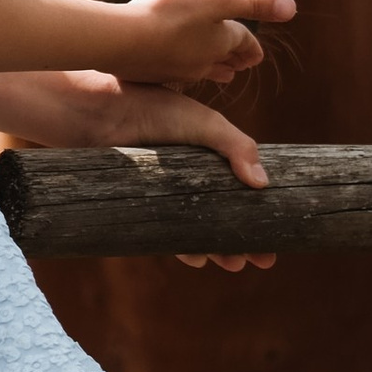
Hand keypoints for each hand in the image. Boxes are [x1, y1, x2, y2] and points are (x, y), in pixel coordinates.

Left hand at [0, 69, 279, 271]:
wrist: (95, 115)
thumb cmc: (148, 108)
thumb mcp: (202, 122)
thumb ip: (235, 146)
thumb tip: (261, 184)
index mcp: (205, 157)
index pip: (238, 190)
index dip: (257, 214)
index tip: (276, 236)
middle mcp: (186, 177)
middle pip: (222, 216)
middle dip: (242, 240)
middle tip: (262, 261)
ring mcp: (162, 194)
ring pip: (196, 229)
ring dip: (217, 249)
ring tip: (234, 264)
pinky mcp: (138, 207)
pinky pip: (165, 233)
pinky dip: (182, 247)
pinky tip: (196, 258)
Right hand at [104, 0, 294, 88]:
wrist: (122, 39)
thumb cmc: (171, 13)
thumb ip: (254, 2)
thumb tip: (292, 8)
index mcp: (221, 43)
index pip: (244, 45)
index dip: (252, 47)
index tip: (257, 55)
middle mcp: (202, 62)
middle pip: (224, 62)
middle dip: (234, 61)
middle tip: (241, 65)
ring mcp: (175, 70)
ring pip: (201, 70)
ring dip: (212, 68)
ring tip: (219, 72)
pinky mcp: (150, 72)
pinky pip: (173, 71)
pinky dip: (181, 68)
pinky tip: (173, 67)